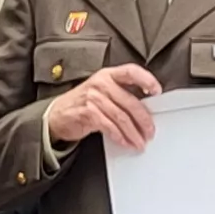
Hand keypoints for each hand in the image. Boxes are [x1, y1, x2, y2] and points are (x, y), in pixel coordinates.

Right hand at [45, 64, 163, 150]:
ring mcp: (94, 98)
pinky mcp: (88, 113)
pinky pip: (109, 126)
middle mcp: (101, 84)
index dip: (146, 80)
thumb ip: (121, 95)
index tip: (157, 90)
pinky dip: (120, 136)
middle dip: (143, 120)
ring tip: (140, 141)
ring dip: (133, 133)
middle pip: (130, 101)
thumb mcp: (101, 91)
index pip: (131, 71)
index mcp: (108, 75)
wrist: (57, 114)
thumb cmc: (82, 103)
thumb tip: (144, 110)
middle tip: (150, 131)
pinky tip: (125, 142)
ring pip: (122, 117)